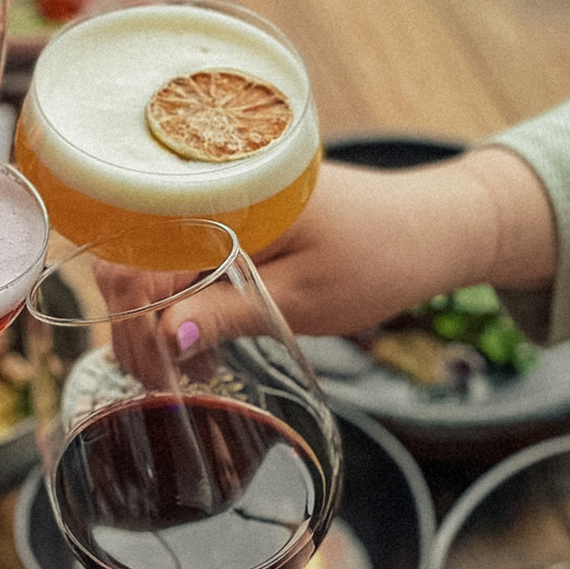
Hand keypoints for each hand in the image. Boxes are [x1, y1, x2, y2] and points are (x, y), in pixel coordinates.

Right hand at [159, 149, 556, 346]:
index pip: (140, 260)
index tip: (158, 377)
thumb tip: (162, 338)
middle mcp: (211, 185)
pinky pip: (180, 255)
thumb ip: (227, 313)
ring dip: (157, 318)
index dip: (136, 324)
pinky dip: (180, 299)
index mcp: (225, 196)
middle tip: (166, 383)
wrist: (435, 227)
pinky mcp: (229, 215)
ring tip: (190, 370)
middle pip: (133, 259)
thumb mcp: (301, 299)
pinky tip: (199, 339)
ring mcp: (218, 198)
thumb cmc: (380, 258)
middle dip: (137, 327)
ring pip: (151, 260)